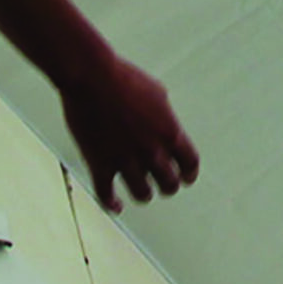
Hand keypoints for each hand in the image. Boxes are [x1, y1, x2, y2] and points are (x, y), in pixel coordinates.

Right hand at [60, 53, 199, 212]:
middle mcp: (151, 150)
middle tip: (163, 185)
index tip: (185, 178)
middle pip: (169, 184)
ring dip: (144, 194)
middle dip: (167, 186)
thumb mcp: (156, 91)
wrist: (92, 77)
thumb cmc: (123, 77)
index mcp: (169, 131)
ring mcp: (126, 160)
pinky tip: (116, 206)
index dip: (189, 174)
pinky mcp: (100, 164)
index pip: (190, 163)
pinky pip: (107, 195)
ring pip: (142, 194)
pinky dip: (112, 204)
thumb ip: (164, 113)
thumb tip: (165, 123)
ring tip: (142, 192)